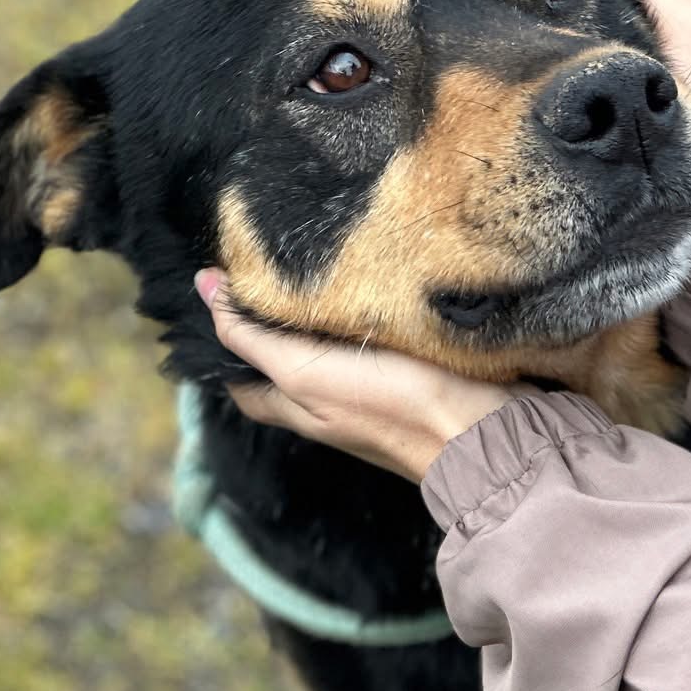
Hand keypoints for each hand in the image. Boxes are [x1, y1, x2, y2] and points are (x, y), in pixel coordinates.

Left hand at [197, 270, 520, 480]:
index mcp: (299, 406)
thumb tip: (204, 288)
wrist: (486, 432)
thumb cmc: (393, 408)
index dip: (227, 333)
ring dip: (324, 308)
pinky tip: (376, 281)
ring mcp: (376, 391)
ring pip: (333, 346)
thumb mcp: (305, 372)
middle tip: (270, 259)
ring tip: (315, 258)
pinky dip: (368, 312)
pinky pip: (378, 340)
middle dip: (274, 315)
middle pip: (285, 358)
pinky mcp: (417, 374)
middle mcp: (331, 402)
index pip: (242, 372)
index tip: (224, 283)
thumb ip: (254, 337)